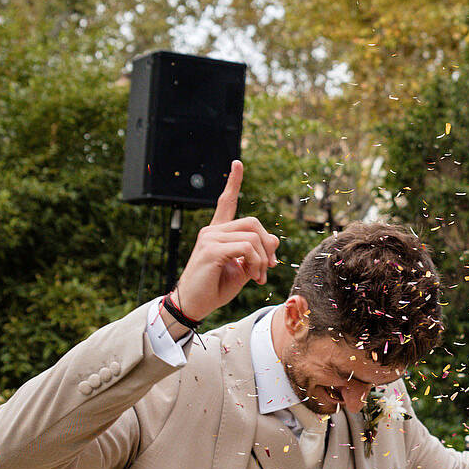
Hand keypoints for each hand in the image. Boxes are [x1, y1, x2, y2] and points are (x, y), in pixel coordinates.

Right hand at [171, 161, 279, 323]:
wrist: (194, 305)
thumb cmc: (215, 288)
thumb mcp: (244, 269)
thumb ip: (258, 253)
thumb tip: (274, 239)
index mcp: (217, 233)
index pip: (226, 202)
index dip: (233, 182)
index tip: (238, 163)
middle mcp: (212, 231)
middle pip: (253, 223)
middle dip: (268, 245)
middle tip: (269, 267)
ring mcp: (209, 238)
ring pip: (253, 237)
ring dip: (263, 260)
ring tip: (258, 277)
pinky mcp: (211, 250)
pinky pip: (246, 248)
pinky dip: (256, 263)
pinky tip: (252, 276)